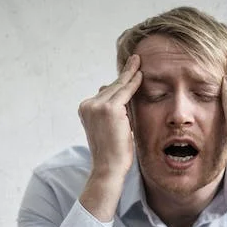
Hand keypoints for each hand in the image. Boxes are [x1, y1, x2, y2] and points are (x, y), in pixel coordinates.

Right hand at [78, 54, 141, 181]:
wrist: (108, 167)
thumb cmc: (112, 152)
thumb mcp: (108, 127)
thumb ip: (111, 111)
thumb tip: (115, 93)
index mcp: (85, 109)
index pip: (105, 92)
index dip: (117, 83)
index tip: (126, 72)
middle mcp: (88, 105)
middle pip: (110, 87)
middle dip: (124, 75)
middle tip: (134, 60)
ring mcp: (97, 106)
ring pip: (118, 88)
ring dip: (129, 75)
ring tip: (137, 61)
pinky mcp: (110, 109)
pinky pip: (125, 92)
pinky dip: (133, 83)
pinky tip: (140, 74)